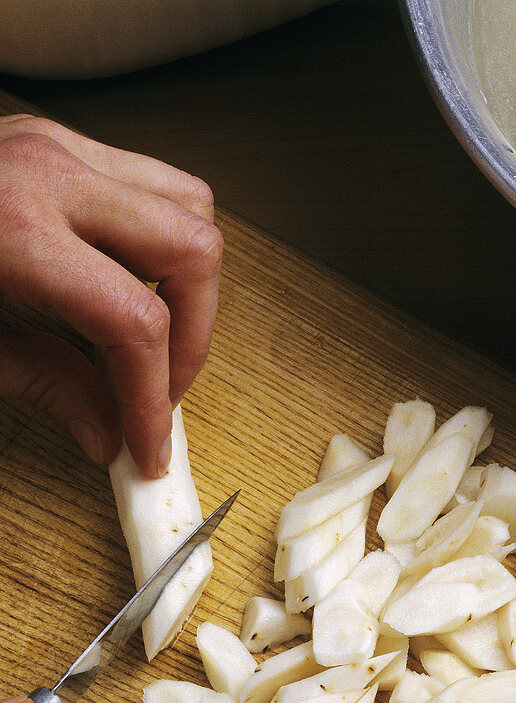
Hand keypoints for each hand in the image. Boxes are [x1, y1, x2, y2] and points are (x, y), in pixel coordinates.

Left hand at [0, 114, 222, 477]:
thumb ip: (42, 385)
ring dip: (187, 281)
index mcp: (13, 230)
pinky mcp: (54, 141)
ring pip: (188, 207)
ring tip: (152, 334)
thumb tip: (109, 431)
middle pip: (193, 252)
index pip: (138, 324)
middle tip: (162, 389)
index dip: (154, 399)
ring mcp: (55, 146)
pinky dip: (159, 241)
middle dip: (193, 337)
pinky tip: (125, 283)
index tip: (149, 443)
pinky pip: (152, 184)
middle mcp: (48, 173)